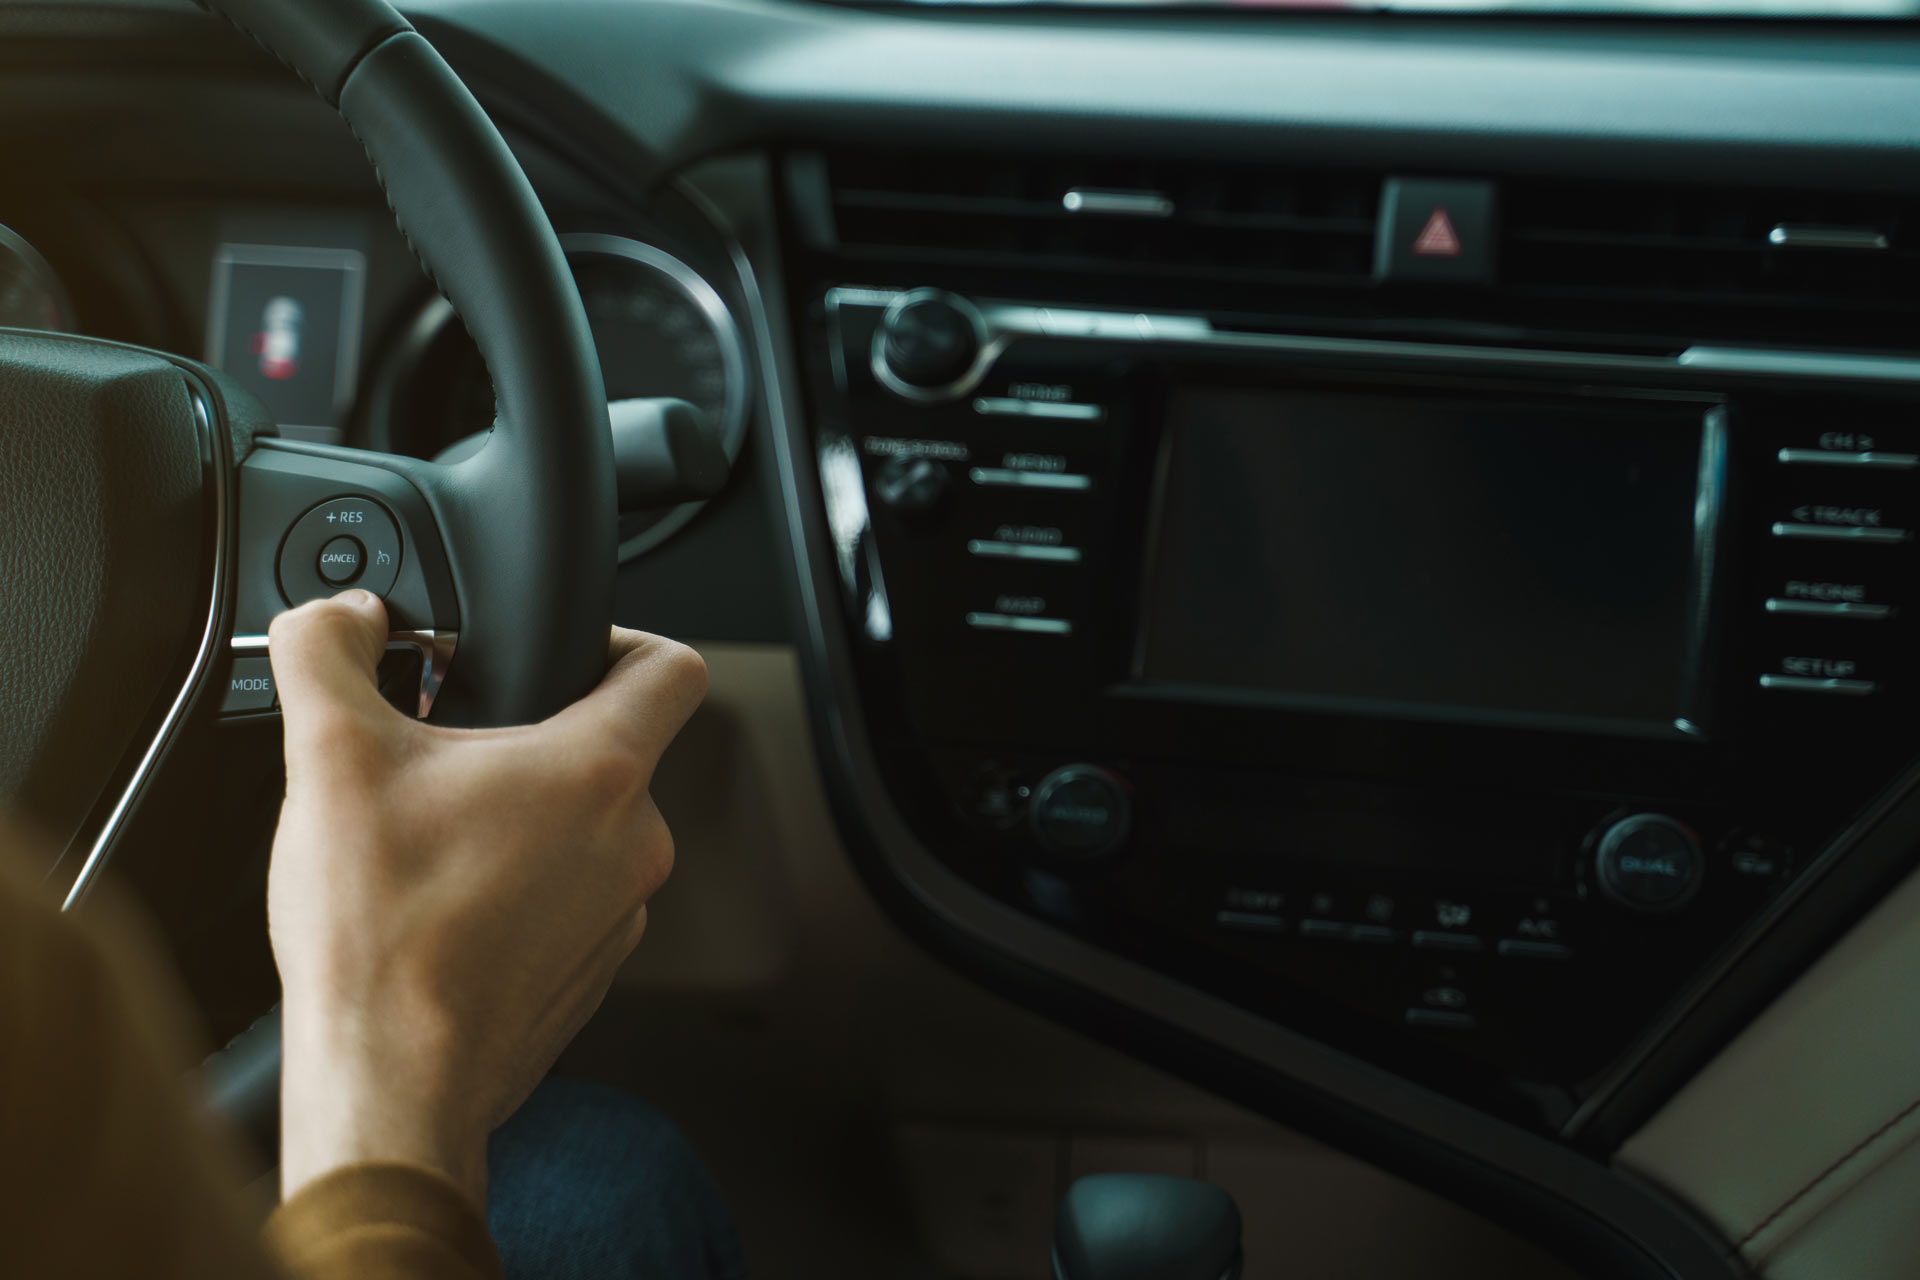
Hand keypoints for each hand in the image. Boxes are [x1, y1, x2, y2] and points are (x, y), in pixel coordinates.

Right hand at [265, 590, 706, 1207]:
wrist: (390, 1076)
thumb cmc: (381, 930)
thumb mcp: (329, 755)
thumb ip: (328, 653)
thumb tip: (337, 617)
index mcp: (601, 771)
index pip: (674, 666)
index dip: (626, 636)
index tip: (569, 647)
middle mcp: (635, 841)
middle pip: (615, 749)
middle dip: (535, 738)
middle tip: (456, 750)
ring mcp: (623, 911)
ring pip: (589, 831)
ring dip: (526, 818)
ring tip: (439, 833)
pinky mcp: (593, 968)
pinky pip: (573, 899)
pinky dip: (523, 887)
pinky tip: (448, 900)